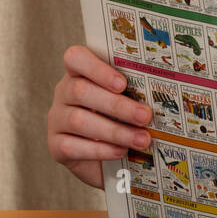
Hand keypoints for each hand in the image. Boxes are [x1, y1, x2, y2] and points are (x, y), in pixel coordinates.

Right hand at [47, 45, 153, 189]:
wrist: (106, 159)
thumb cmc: (121, 120)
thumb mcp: (127, 101)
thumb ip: (135, 92)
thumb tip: (160, 95)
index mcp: (79, 73)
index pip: (76, 58)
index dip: (97, 69)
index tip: (122, 84)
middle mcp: (63, 93)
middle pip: (81, 91)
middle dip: (117, 105)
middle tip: (145, 116)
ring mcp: (56, 119)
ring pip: (79, 120)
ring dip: (115, 131)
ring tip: (142, 139)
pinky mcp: (56, 146)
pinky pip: (73, 146)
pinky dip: (101, 150)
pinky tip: (121, 151)